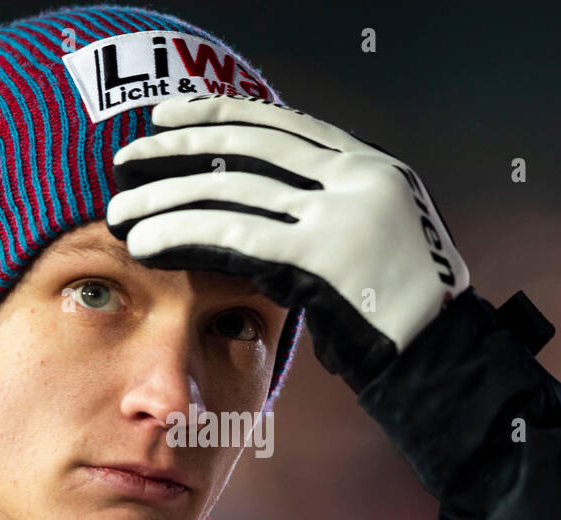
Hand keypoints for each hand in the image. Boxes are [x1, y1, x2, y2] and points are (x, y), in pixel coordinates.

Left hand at [106, 94, 469, 392]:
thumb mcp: (377, 243)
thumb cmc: (401, 318)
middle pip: (249, 148)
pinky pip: (234, 237)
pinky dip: (182, 235)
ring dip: (165, 199)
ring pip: (232, 193)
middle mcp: (360, 179)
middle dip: (179, 149)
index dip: (220, 117)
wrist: (442, 361)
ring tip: (119, 210)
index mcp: (373, 168)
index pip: (282, 125)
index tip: (171, 117)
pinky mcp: (322, 257)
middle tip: (126, 156)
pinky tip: (147, 240)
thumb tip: (262, 203)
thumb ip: (329, 215)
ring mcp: (344, 214)